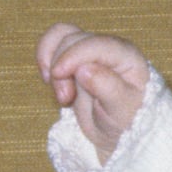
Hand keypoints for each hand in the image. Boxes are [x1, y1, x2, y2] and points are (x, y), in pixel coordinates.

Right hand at [36, 23, 151, 159]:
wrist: (117, 135)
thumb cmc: (126, 122)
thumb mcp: (121, 111)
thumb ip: (107, 87)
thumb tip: (84, 69)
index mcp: (127, 56)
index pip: (96, 44)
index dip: (72, 55)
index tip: (57, 75)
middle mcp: (109, 48)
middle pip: (74, 39)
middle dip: (61, 66)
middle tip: (65, 99)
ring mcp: (91, 52)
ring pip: (61, 35)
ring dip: (50, 60)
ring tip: (59, 91)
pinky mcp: (75, 59)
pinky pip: (53, 43)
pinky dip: (44, 57)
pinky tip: (49, 79)